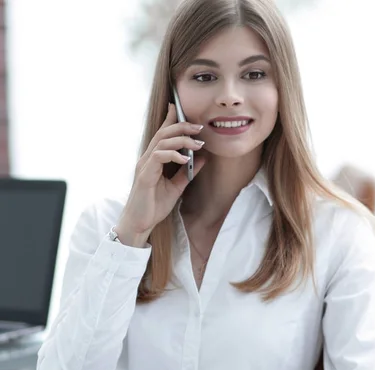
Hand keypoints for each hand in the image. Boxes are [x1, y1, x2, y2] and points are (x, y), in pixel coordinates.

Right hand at [116, 103, 205, 246]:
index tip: (181, 109)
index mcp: (153, 159)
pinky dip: (173, 155)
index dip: (170, 119)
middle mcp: (147, 158)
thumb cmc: (154, 206)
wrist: (140, 223)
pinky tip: (186, 159)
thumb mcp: (177, 187)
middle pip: (163, 133)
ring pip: (161, 142)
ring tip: (197, 144)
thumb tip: (203, 158)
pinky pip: (159, 157)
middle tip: (199, 128)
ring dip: (181, 140)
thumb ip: (188, 172)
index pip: (162, 134)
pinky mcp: (145, 175)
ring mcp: (144, 165)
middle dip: (182, 126)